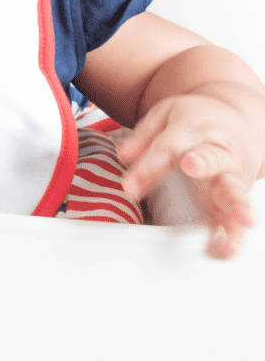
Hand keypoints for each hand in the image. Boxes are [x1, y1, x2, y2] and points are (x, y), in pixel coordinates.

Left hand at [116, 86, 262, 258]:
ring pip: (233, 188)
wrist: (236, 116)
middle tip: (191, 166)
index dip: (147, 167)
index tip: (129, 186)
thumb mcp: (165, 114)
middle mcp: (215, 150)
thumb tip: (122, 155)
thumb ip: (143, 134)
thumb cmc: (195, 118)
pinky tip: (231, 246)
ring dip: (234, 203)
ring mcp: (230, 173)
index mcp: (191, 129)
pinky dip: (236, 232)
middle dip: (201, 163)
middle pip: (208, 158)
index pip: (166, 148)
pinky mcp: (238, 193)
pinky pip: (237, 214)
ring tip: (237, 219)